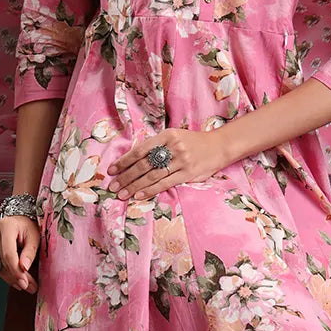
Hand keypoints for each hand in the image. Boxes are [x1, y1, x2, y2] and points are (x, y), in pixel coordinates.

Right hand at [0, 214, 40, 291]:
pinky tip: (14, 280)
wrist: (19, 221)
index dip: (16, 270)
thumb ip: (29, 253)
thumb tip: (24, 268)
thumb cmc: (28, 227)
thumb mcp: (34, 237)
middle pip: (3, 261)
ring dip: (11, 278)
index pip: (8, 253)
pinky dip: (4, 273)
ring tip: (24, 285)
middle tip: (30, 286)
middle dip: (17, 276)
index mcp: (6, 226)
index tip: (24, 282)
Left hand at [108, 128, 230, 200]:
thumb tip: (134, 160)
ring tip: (121, 193)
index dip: (124, 161)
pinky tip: (138, 195)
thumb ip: (157, 146)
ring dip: (134, 186)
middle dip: (125, 176)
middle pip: (143, 164)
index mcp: (166, 135)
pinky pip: (165, 183)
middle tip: (112, 186)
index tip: (111, 170)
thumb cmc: (193, 142)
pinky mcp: (188, 173)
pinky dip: (150, 190)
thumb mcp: (175, 137)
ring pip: (152, 175)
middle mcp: (172, 147)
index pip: (140, 150)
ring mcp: (181, 160)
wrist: (219, 146)